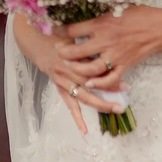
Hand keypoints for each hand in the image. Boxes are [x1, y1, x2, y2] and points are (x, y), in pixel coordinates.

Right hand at [12, 13, 118, 135]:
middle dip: (109, 90)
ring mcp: (62, 81)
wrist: (35, 39)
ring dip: (100, 104)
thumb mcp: (72, 31)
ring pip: (83, 96)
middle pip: (91, 84)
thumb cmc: (57, 32)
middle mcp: (67, 71)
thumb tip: (108, 40)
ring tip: (116, 109)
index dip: (108, 76)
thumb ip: (86, 40)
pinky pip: (69, 104)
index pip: (93, 70)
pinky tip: (84, 130)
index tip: (124, 81)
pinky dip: (76, 118)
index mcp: (71, 56)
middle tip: (126, 94)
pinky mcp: (59, 87)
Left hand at [56, 6, 161, 92]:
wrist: (158, 28)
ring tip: (69, 65)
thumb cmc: (138, 14)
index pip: (73, 30)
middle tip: (58, 51)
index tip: (55, 30)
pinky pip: (109, 80)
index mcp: (102, 24)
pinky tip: (89, 83)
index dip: (61, 30)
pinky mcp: (124, 66)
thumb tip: (82, 9)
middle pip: (76, 51)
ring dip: (76, 69)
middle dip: (63, 52)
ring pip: (89, 69)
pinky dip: (98, 84)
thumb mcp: (116, 7)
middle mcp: (106, 41)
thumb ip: (99, 12)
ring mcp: (115, 56)